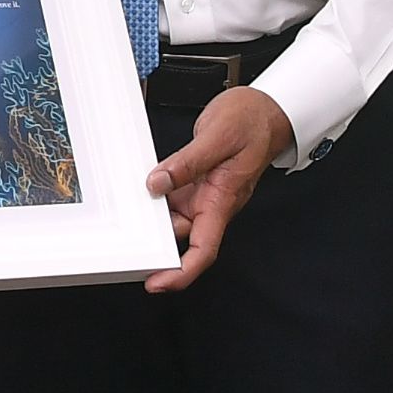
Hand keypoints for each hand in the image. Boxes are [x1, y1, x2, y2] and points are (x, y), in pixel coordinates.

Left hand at [142, 86, 294, 293]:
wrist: (266, 110)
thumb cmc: (253, 122)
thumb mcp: (217, 136)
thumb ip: (187, 162)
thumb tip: (158, 183)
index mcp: (223, 200)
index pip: (203, 249)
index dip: (180, 272)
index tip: (158, 282)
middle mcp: (213, 203)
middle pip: (182, 237)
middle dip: (156, 243)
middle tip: (126, 242)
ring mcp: (204, 193)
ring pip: (173, 216)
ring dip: (152, 216)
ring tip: (128, 210)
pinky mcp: (195, 181)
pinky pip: (172, 196)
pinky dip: (155, 195)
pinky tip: (141, 189)